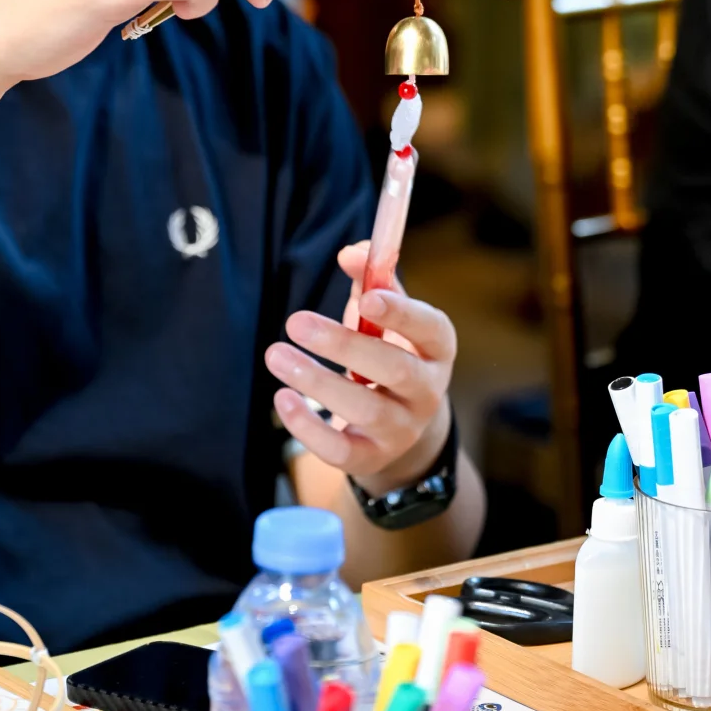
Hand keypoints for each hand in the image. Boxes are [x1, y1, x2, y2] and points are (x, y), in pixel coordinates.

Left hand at [265, 240, 455, 493]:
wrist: (396, 424)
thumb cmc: (387, 350)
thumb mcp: (384, 315)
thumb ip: (371, 279)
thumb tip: (351, 252)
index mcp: (435, 347)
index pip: (430, 329)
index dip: (401, 314)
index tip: (366, 298)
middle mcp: (427, 390)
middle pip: (395, 369)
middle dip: (344, 344)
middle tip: (296, 321)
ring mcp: (402, 428)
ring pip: (365, 408)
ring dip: (317, 382)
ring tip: (276, 355)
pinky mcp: (371, 457)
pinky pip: (342, 451)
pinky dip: (309, 428)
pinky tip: (283, 399)